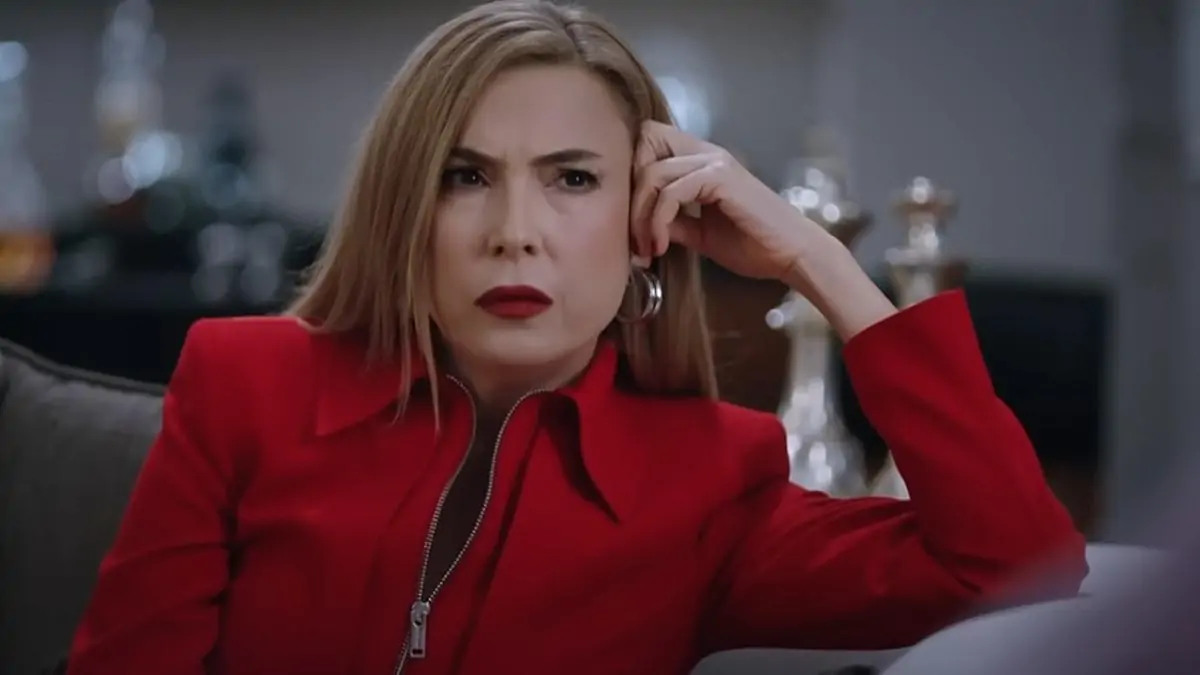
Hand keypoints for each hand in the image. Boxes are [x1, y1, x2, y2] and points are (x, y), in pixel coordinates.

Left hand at [631, 121, 896, 338]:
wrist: (791, 255)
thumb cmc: (753, 245)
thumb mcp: (700, 233)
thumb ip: (672, 222)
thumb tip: (639, 225)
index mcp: (701, 162)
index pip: (650, 140)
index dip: (634, 172)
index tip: (635, 218)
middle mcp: (706, 153)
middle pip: (645, 143)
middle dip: (631, 192)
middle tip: (635, 236)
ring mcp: (715, 162)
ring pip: (653, 173)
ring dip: (642, 215)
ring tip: (648, 248)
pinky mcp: (721, 178)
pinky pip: (672, 191)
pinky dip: (658, 221)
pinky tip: (662, 245)